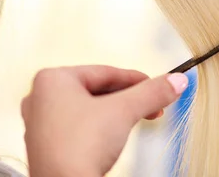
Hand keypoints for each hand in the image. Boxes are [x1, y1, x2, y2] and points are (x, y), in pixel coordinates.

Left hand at [21, 66, 187, 176]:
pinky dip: (102, 128)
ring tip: (140, 120)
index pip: (105, 72)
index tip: (159, 85)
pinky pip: (80, 127)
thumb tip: (178, 80)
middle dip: (130, 99)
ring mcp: (41, 123)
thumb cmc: (83, 146)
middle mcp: (40, 97)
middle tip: (155, 106)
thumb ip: (152, 92)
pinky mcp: (46, 146)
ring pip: (90, 109)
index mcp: (53, 79)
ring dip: (118, 114)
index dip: (137, 80)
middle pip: (98, 91)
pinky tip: (117, 137)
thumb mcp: (125, 111)